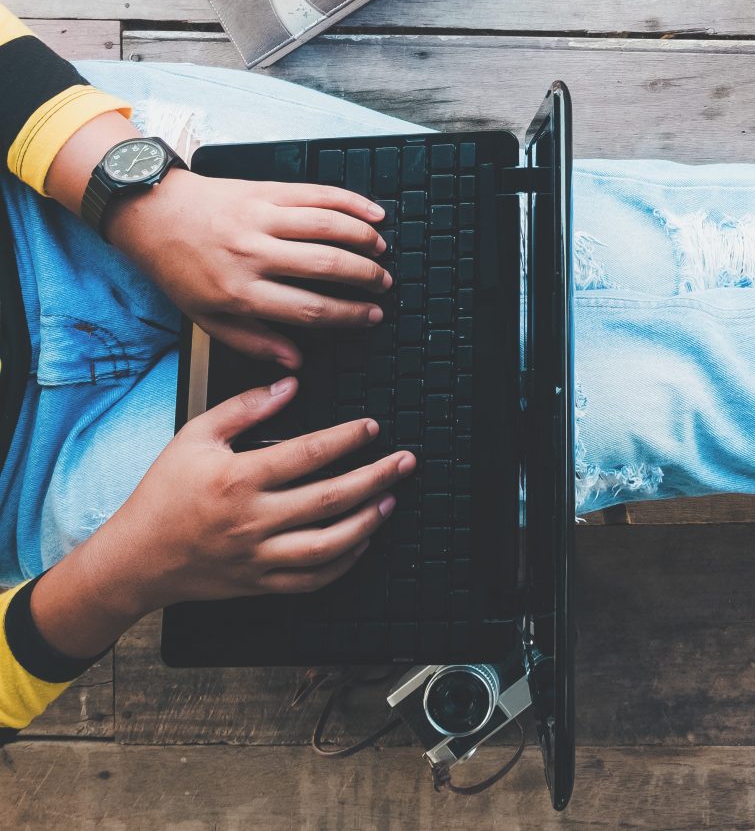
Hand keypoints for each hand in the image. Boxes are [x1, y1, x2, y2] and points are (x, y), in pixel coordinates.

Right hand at [31, 378, 416, 656]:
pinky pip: (311, 580)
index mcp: (237, 479)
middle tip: (406, 461)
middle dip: (376, 476)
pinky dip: (343, 563)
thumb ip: (243, 408)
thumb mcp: (193, 437)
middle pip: (330, 497)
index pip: (308, 453)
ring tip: (391, 500)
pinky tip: (362, 542)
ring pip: (329, 544)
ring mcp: (257, 556)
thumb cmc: (163, 494)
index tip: (372, 427)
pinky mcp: (259, 582)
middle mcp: (252, 519)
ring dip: (368, 522)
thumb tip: (289, 384)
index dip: (347, 438)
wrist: (134, 558)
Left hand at [105, 167, 392, 368]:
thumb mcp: (205, 317)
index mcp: (239, 291)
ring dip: (364, 239)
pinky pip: (319, 194)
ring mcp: (261, 218)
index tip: (370, 316)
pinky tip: (373, 213)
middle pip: (328, 266)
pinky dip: (352, 202)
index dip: (349, 314)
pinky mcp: (267, 191)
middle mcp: (253, 253)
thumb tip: (293, 362)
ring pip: (329, 227)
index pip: (309, 307)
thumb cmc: (178, 267)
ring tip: (381, 251)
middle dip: (366, 277)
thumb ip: (252, 341)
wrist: (152, 215)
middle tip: (383, 284)